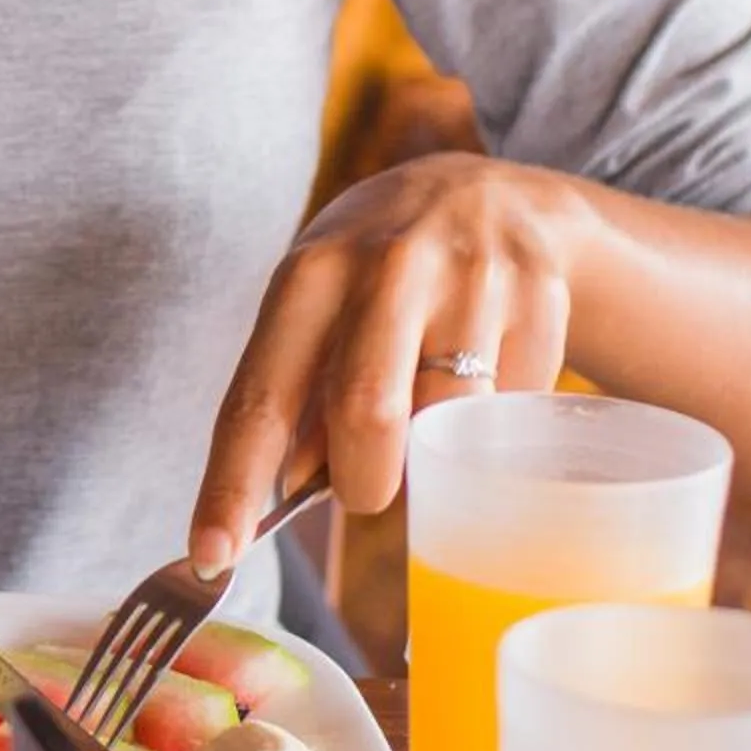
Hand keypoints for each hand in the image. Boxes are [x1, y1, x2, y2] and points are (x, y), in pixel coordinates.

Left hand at [191, 154, 579, 573]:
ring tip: (431, 413)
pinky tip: (489, 374)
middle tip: (367, 486)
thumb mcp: (322, 305)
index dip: (232, 484)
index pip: (260, 398)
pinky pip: (517, 406)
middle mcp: (387, 265)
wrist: (495, 195)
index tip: (210, 555)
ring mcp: (470, 275)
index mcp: (311, 274)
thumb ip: (300, 395)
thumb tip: (283, 494)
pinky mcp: (540, 294)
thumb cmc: (380, 274)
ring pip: (452, 423)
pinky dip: (495, 423)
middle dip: (363, 483)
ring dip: (437, 453)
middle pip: (367, 417)